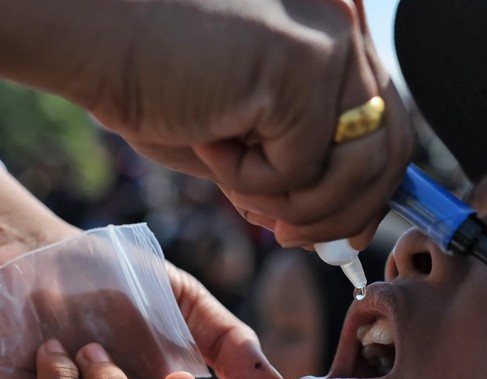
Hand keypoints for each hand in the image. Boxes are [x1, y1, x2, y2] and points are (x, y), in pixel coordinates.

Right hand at [0, 0, 411, 247]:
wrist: (95, 39)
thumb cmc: (162, 85)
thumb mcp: (251, 133)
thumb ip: (305, 165)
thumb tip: (345, 223)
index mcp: (339, 43)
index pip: (391, 128)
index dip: (374, 191)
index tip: (345, 233)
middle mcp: (346, 34)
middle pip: (390, 151)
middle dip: (344, 213)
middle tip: (291, 237)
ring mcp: (328, 46)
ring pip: (355, 169)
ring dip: (295, 203)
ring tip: (238, 186)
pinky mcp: (299, 67)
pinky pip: (300, 168)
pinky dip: (251, 180)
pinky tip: (210, 142)